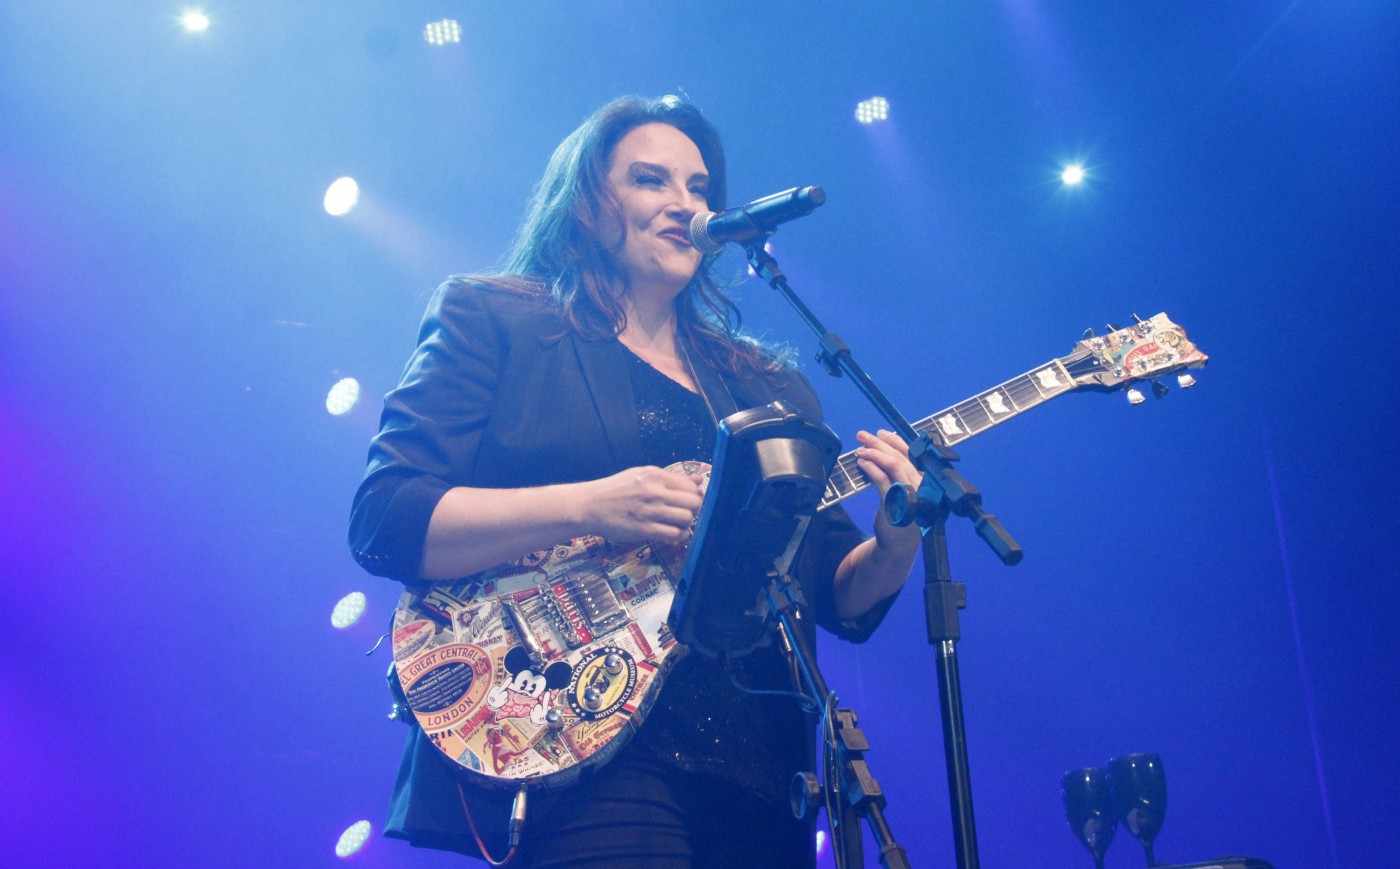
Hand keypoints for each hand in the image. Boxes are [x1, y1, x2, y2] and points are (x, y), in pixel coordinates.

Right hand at [579, 466, 704, 543]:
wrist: (590, 505)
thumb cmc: (616, 489)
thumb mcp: (642, 475)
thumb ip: (671, 478)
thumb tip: (700, 480)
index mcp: (655, 476)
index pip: (690, 486)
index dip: (694, 496)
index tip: (688, 502)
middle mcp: (655, 492)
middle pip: (693, 503)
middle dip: (693, 511)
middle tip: (683, 514)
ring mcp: (650, 511)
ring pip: (686, 519)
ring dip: (685, 525)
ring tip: (676, 525)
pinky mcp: (644, 529)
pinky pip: (673, 534)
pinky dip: (677, 536)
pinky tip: (670, 534)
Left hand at [854, 430, 922, 554]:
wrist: (899, 543)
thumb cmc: (902, 514)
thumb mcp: (905, 491)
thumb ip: (900, 473)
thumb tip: (884, 449)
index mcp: (925, 480)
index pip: (912, 454)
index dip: (896, 441)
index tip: (881, 433)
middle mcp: (921, 485)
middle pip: (900, 457)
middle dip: (880, 443)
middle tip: (862, 435)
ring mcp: (910, 494)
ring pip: (893, 465)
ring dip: (874, 453)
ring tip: (860, 449)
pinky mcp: (896, 503)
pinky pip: (882, 480)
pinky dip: (871, 468)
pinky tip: (861, 463)